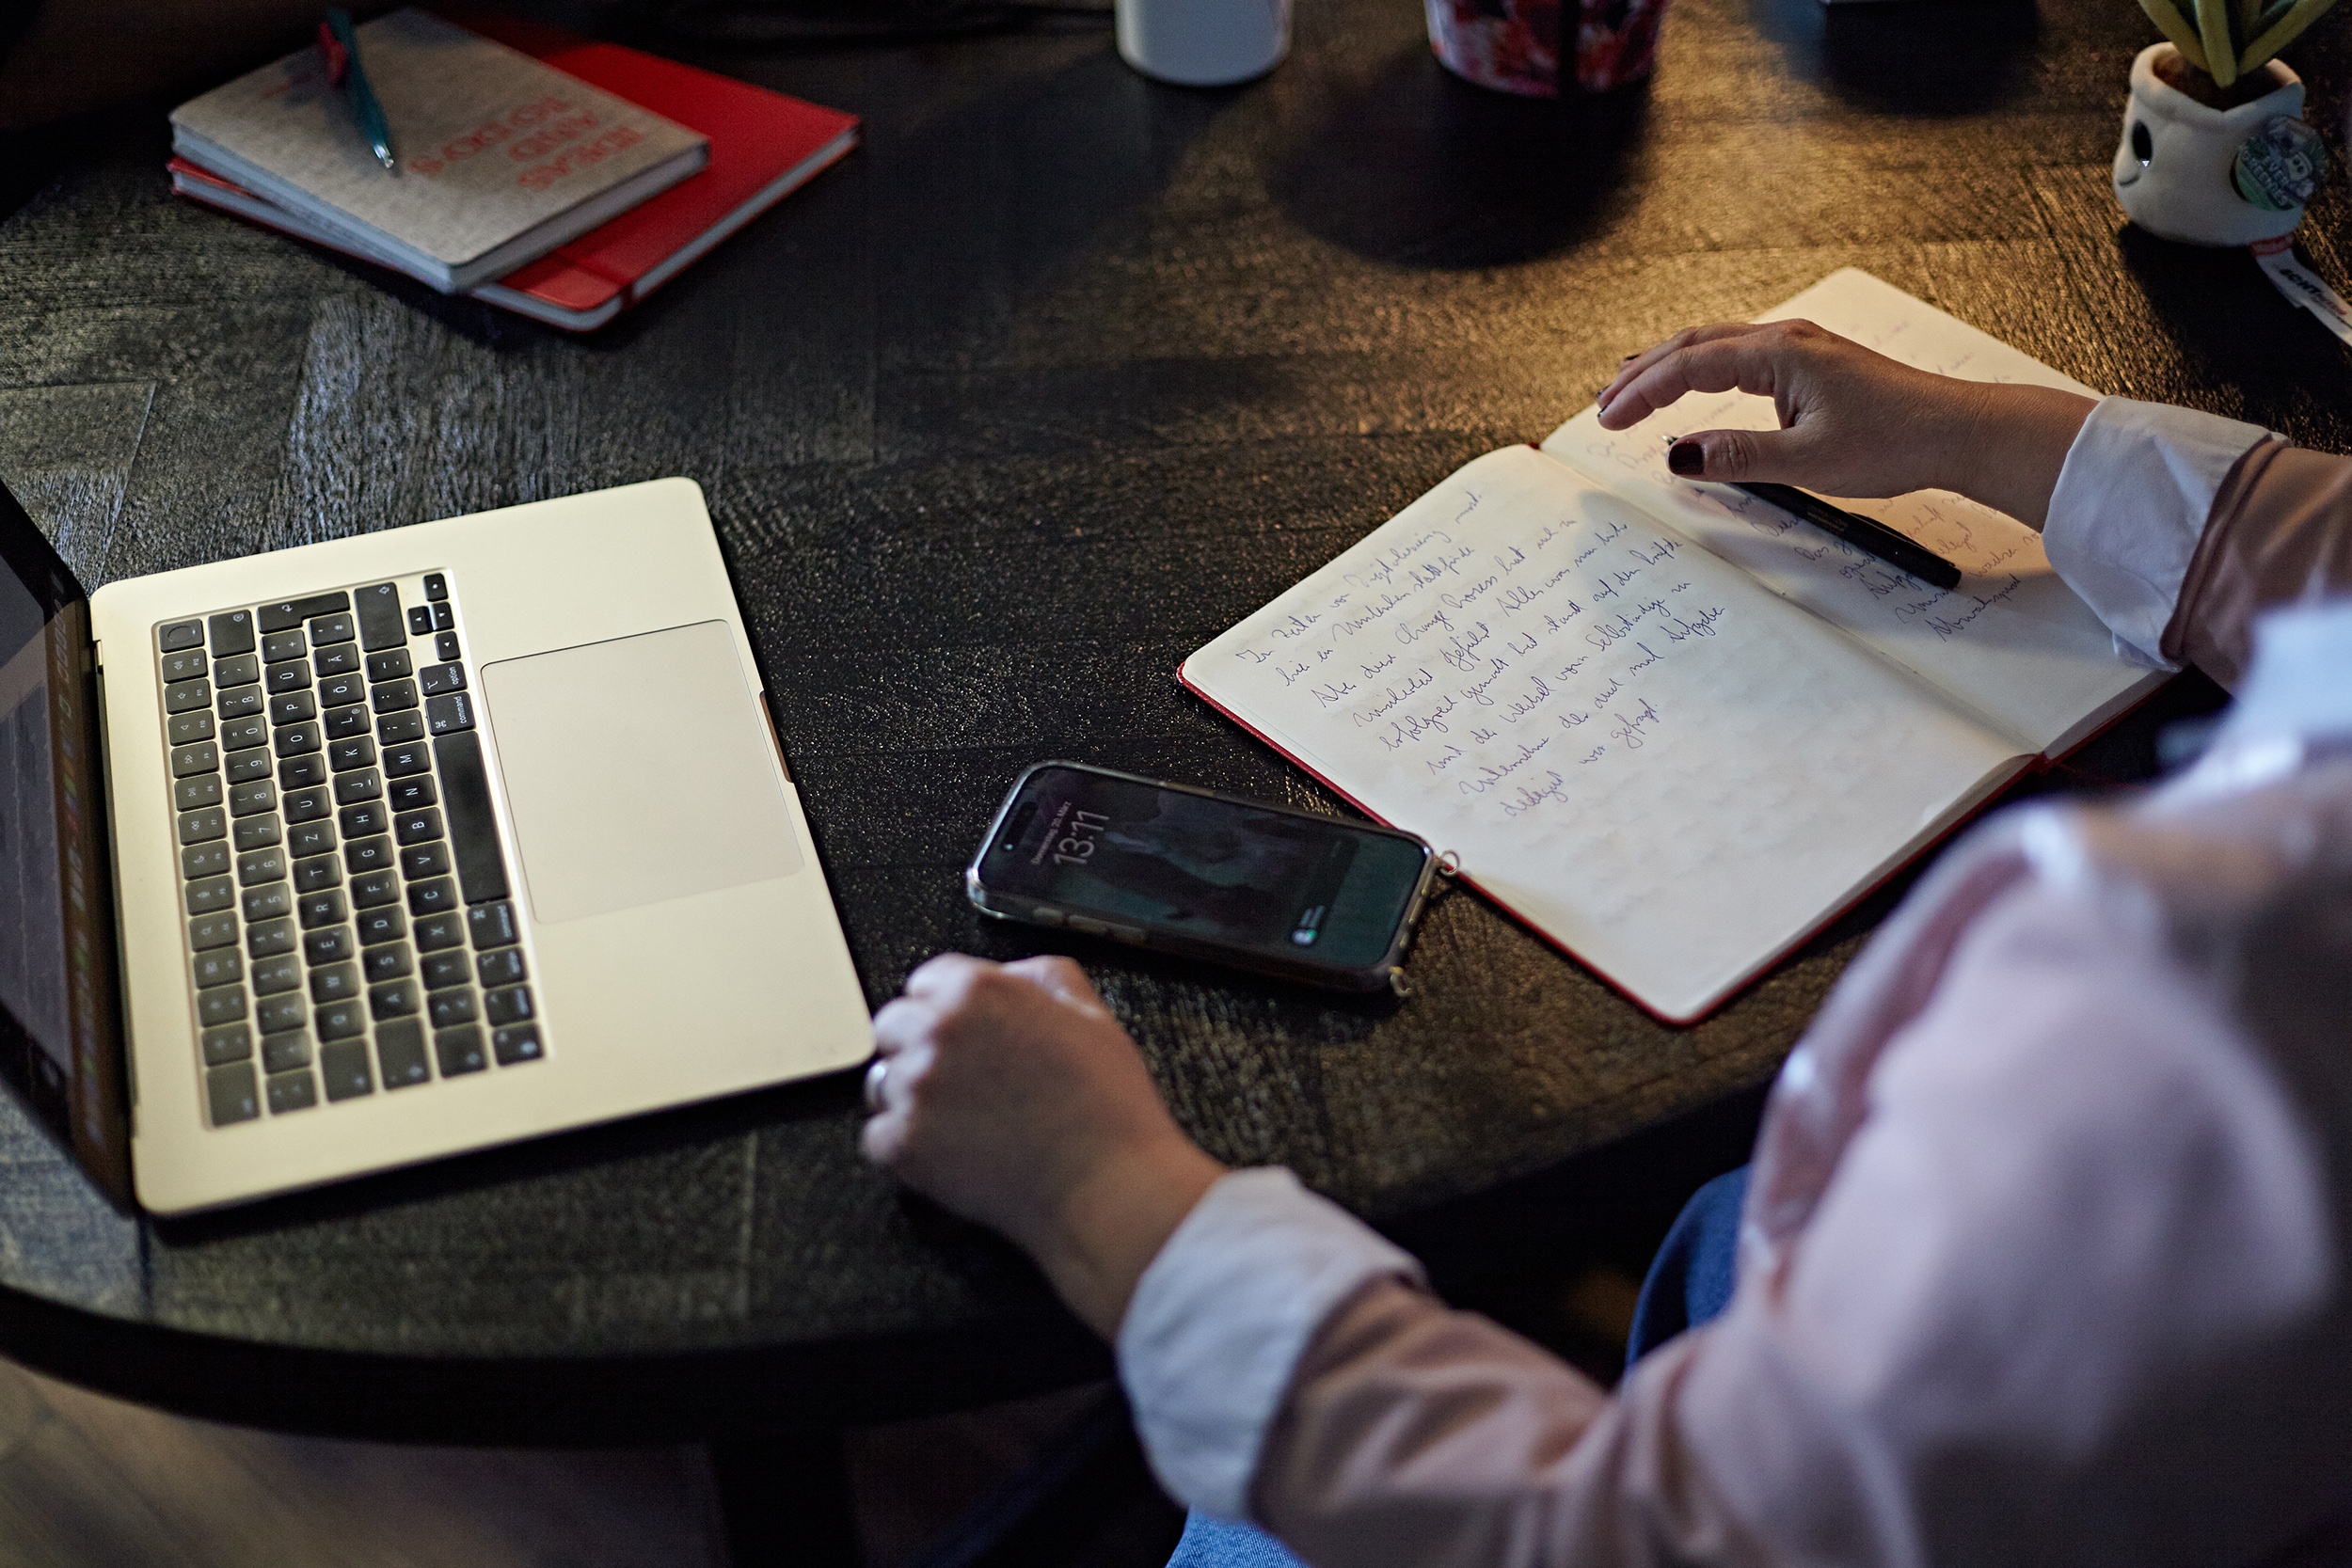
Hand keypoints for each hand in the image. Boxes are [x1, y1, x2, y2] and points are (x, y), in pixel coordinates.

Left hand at [864, 954, 1224, 1336]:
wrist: (1107, 1187)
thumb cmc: (1107, 1109)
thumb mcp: (1091, 1015)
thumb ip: (1041, 978)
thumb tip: (1012, 975)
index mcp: (978, 991)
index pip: (925, 981)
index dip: (946, 1009)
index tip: (958, 1033)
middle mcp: (937, 1032)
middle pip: (891, 1026)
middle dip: (917, 1047)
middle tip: (958, 1080)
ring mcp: (916, 1089)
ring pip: (880, 1082)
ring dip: (908, 1096)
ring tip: (957, 1120)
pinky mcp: (904, 1143)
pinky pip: (877, 1137)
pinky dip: (905, 1147)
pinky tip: (948, 1151)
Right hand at [1593, 319, 2094, 529]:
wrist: (1959, 431)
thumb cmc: (1897, 441)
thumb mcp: (1808, 460)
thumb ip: (1737, 456)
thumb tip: (1678, 454)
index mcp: (1779, 354)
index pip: (1689, 367)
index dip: (1642, 393)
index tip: (1606, 420)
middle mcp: (1785, 339)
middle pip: (1693, 345)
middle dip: (1642, 373)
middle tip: (1603, 403)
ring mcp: (1799, 347)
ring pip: (1715, 346)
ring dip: (1668, 367)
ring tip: (1631, 389)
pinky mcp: (1811, 363)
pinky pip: (1738, 356)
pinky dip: (1700, 368)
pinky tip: (1693, 384)